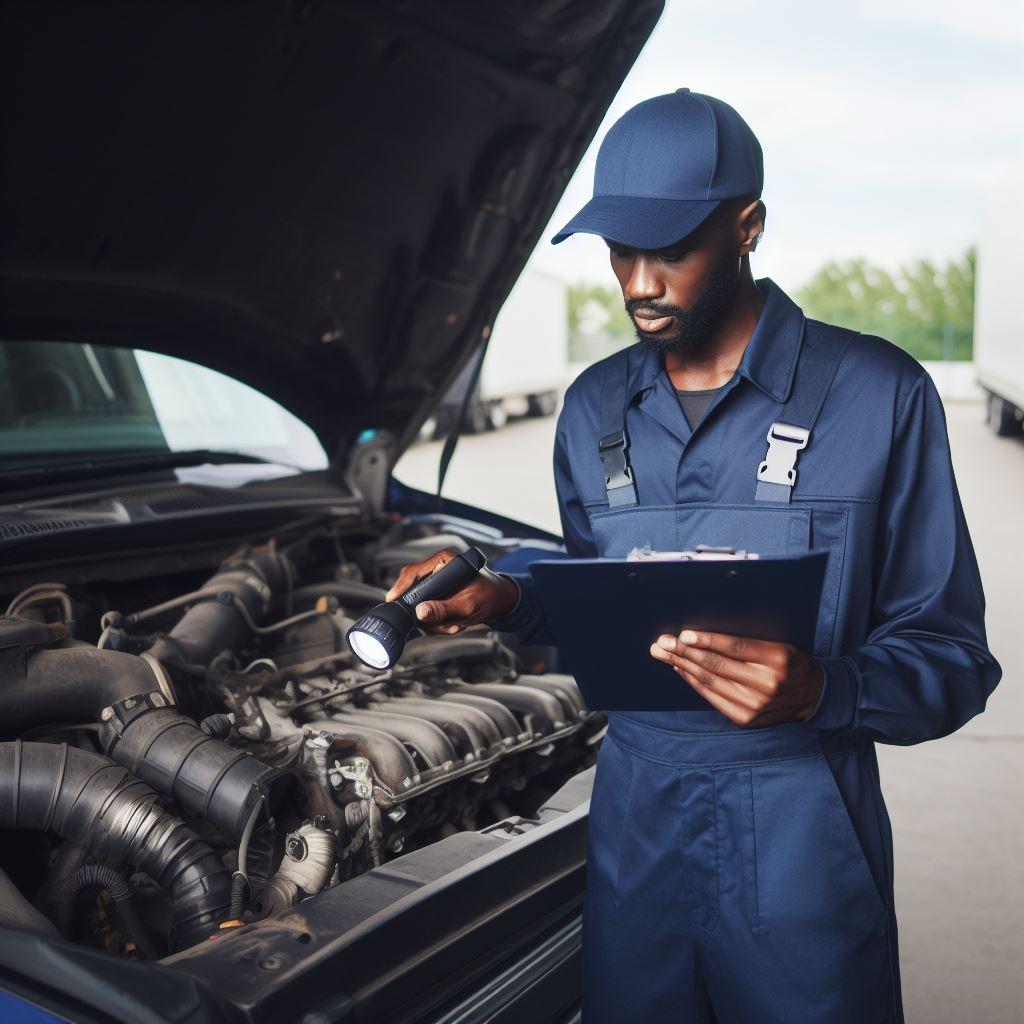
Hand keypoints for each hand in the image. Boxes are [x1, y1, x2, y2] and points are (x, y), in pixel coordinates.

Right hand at [384, 548, 518, 634]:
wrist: (503, 602)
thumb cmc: (490, 597)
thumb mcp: (467, 605)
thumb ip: (443, 609)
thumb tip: (419, 613)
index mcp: (444, 561)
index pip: (413, 571)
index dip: (401, 587)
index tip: (393, 601)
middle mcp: (437, 569)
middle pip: (413, 591)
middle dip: (425, 613)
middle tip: (443, 625)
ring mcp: (436, 583)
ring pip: (419, 606)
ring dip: (435, 622)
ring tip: (456, 624)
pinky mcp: (437, 595)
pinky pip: (428, 612)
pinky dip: (439, 623)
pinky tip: (455, 624)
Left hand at [649, 628, 823, 726]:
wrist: (813, 696)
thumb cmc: (790, 663)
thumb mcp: (778, 645)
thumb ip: (747, 642)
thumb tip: (704, 635)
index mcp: (777, 659)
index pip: (736, 648)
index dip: (708, 640)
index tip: (684, 634)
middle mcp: (766, 683)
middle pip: (717, 665)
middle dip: (684, 652)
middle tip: (661, 642)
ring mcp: (755, 705)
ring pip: (710, 681)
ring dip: (682, 665)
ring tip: (662, 653)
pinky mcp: (745, 718)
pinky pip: (712, 696)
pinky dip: (693, 681)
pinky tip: (680, 669)